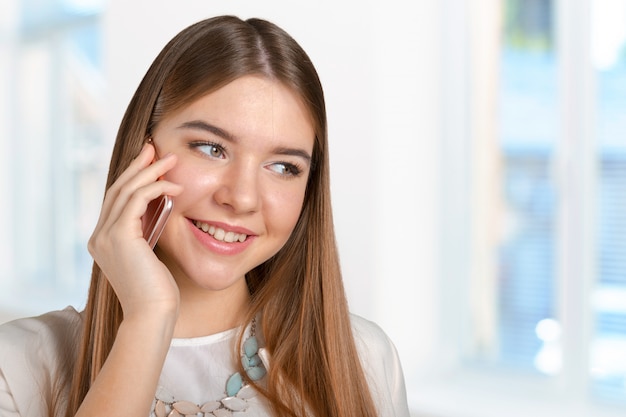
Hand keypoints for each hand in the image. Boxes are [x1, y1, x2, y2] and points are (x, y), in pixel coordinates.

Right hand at [88, 143, 183, 319]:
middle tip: (155, 148)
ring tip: (170, 159)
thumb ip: (146, 233)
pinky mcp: (120, 237)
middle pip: (117, 189)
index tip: (149, 161)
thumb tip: (159, 209)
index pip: (116, 200)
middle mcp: (99, 236)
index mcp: (103, 241)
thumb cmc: (158, 291)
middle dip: (138, 166)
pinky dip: (155, 188)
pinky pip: (136, 201)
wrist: (153, 315)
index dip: (132, 177)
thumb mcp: (150, 256)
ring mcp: (106, 236)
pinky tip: (174, 186)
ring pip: (126, 191)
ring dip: (150, 172)